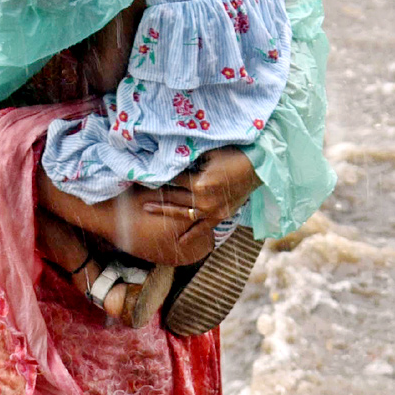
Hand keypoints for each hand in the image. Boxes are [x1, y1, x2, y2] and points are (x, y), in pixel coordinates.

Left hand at [140, 147, 260, 231]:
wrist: (257, 167)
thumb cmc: (232, 154)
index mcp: (200, 184)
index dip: (158, 175)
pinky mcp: (220, 216)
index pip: (173, 179)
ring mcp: (212, 211)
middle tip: (136, 193)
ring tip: (145, 209)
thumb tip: (169, 158)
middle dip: (155, 194)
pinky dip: (191, 235)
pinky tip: (178, 241)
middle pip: (174, 196)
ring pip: (182, 213)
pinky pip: (202, 228)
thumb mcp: (208, 153)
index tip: (143, 173)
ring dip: (164, 211)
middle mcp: (203, 200)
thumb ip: (189, 159)